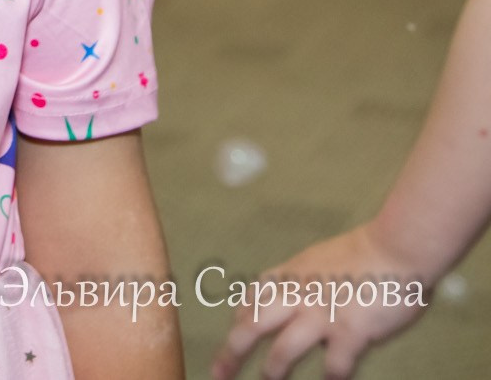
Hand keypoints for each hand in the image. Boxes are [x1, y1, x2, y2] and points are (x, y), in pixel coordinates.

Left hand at [210, 223, 431, 379]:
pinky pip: (334, 366)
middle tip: (218, 374)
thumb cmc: (365, 255)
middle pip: (251, 327)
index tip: (236, 334)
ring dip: (273, 370)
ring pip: (283, 350)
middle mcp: (297, 296)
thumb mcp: (317, 260)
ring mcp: (321, 315)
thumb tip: (292, 308)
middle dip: (231, 353)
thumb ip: (301, 282)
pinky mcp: (351, 332)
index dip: (240, 320)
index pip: (251, 301)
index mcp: (289, 277)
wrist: (397, 248)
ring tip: (269, 378)